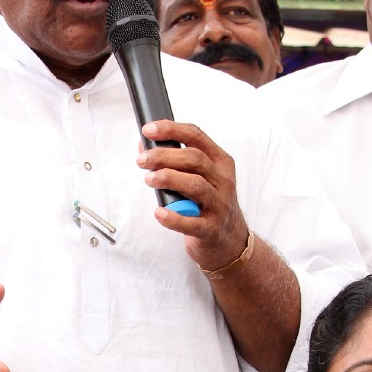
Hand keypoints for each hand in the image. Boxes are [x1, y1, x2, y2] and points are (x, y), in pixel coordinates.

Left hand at [137, 123, 248, 273]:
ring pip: (195, 185)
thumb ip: (175, 162)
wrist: (229, 241)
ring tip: (149, 179)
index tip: (148, 130)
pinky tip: (159, 213)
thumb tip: (144, 146)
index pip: (196, 137)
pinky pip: (192, 223)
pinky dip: (173, 217)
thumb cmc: (207, 204)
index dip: (171, 130)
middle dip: (164, 156)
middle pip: (194, 159)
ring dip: (168, 179)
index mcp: (220, 162)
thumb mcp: (199, 178)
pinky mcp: (211, 229)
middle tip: (142, 160)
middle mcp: (223, 181)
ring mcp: (220, 205)